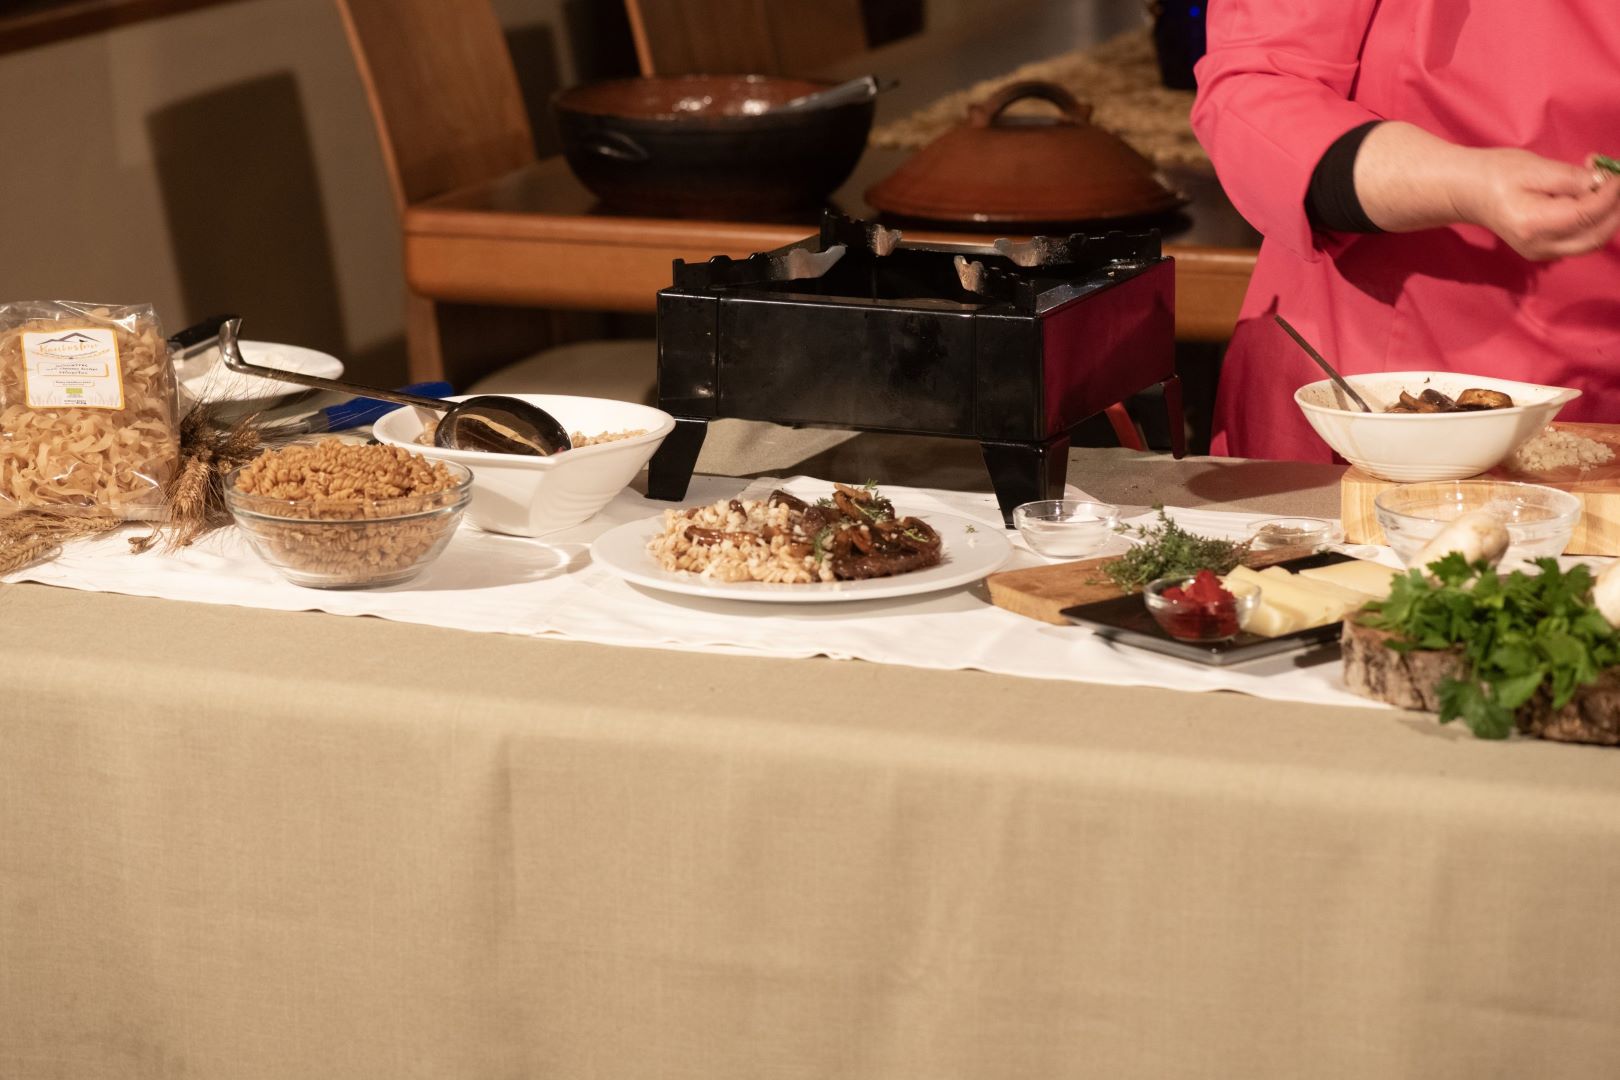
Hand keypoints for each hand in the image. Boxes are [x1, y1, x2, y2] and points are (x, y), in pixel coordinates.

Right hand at [1355, 123, 1619, 258]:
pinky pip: (1582, 239)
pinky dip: (1595, 219)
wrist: (1468, 193)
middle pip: (1597, 235)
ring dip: (1608, 214)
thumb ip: (1570, 178)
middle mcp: (1540, 246)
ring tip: (1603, 185)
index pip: (1587, 214)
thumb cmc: (1496, 174)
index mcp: (1534, 224)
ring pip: (1593, 240)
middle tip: (1615, 180)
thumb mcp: (1534, 168)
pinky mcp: (1546, 251)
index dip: (1612, 193)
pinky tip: (1589, 197)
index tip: (1617, 173)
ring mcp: (1542, 253)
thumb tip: (1603, 183)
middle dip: (1616, 209)